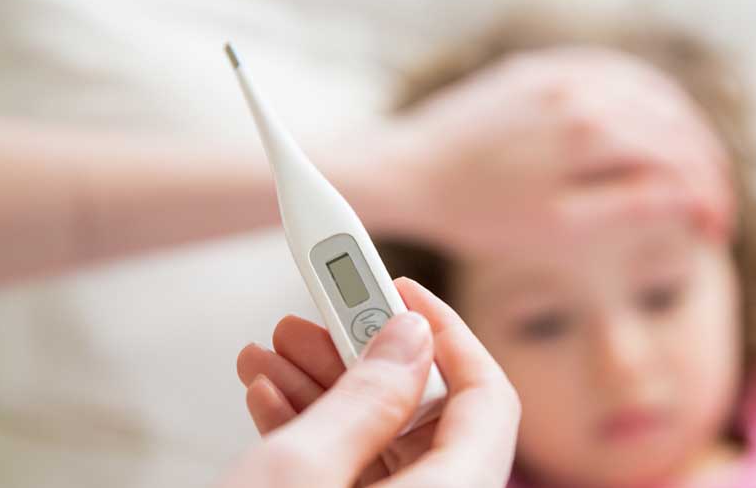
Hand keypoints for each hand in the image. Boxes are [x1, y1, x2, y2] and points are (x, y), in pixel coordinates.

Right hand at [224, 278, 520, 487]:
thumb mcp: (303, 470)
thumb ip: (366, 396)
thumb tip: (407, 336)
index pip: (487, 394)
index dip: (445, 329)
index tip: (397, 287)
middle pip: (424, 412)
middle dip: (358, 356)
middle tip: (311, 317)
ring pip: (381, 440)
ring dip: (324, 391)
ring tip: (267, 353)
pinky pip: (355, 472)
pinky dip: (316, 435)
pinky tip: (269, 398)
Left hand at [389, 46, 731, 253]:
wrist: (410, 173)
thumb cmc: (480, 214)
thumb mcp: (559, 229)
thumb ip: (630, 208)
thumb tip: (690, 198)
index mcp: (590, 132)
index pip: (678, 158)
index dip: (708, 196)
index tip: (716, 230)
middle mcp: (581, 89)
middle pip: (674, 121)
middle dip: (706, 165)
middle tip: (716, 206)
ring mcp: (560, 71)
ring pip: (649, 91)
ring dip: (684, 129)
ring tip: (696, 169)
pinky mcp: (539, 68)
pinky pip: (612, 71)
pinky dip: (646, 98)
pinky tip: (655, 124)